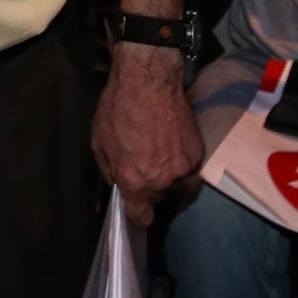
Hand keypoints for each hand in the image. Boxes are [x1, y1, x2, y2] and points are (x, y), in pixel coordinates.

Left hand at [92, 44, 203, 227]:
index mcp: (135, 181)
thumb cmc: (119, 107)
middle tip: (143, 165)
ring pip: (176, 183)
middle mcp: (162, 180)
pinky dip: (180, 159)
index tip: (138, 214)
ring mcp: (183, 168)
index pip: (142, 217)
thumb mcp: (99, 142)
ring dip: (167, 173)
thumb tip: (117, 184)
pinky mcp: (197, 153)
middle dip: (150, 187)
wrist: (149, 79)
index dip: (138, 218)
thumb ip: (110, 170)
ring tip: (158, 150)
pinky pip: (189, 167)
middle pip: (158, 197)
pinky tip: (170, 141)